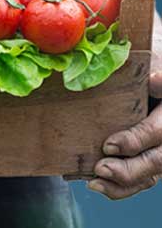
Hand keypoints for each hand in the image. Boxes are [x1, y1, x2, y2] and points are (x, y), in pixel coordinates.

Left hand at [89, 46, 161, 198]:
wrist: (152, 76)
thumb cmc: (148, 66)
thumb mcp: (152, 62)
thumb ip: (156, 74)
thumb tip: (155, 79)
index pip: (158, 132)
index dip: (136, 141)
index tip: (110, 145)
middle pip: (158, 161)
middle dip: (129, 169)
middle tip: (101, 168)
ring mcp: (161, 151)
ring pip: (150, 176)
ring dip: (122, 184)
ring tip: (95, 182)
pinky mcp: (149, 160)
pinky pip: (140, 180)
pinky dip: (119, 188)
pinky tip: (95, 184)